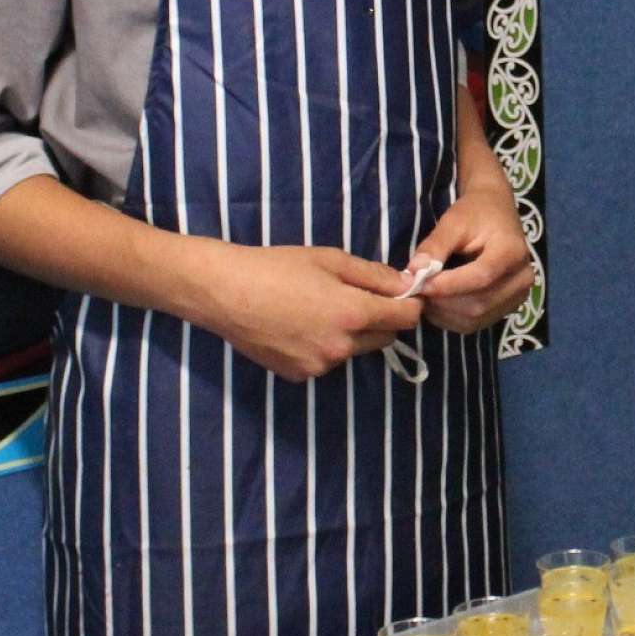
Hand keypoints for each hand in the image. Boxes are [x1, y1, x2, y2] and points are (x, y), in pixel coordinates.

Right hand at [188, 241, 422, 382]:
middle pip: (384, 339)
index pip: (406, 320)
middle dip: (379, 320)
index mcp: (353, 314)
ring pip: (354, 351)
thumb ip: (373, 275)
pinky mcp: (299, 375)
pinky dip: (322, 347)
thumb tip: (407, 285)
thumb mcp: (330, 259)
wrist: (225, 292)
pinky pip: (326, 361)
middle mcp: (342, 347)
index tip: (399, 295)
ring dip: (349, 335)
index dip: (409, 305)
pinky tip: (296, 327)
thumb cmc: (277, 267)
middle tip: (351, 297)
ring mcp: (320, 366)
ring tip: (315, 311)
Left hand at [409, 186, 533, 332]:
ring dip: (444, 312)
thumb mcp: (453, 222)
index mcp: (512, 252)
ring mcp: (518, 296)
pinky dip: (451, 318)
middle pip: (478, 303)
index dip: (446, 285)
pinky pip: (477, 323)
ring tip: (426, 294)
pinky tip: (439, 303)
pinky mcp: (508, 307)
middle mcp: (522, 279)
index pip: (480, 277)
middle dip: (442, 301)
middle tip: (416, 290)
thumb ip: (435, 246)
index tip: (417, 283)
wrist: (496, 213)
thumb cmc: (475, 213)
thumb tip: (413, 272)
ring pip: (476, 318)